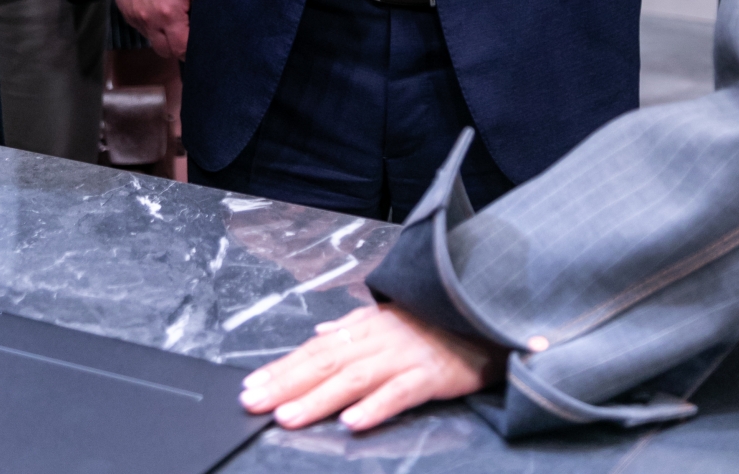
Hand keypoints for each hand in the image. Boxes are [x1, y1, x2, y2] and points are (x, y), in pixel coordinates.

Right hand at [115, 0, 196, 58]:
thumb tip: (222, 19)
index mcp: (169, 15)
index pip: (182, 50)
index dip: (193, 49)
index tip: (201, 42)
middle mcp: (149, 22)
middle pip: (167, 52)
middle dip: (179, 47)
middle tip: (189, 32)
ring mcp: (135, 20)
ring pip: (153, 42)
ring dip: (165, 38)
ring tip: (175, 21)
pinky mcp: (126, 15)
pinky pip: (142, 31)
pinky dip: (152, 27)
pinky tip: (159, 12)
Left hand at [239, 303, 506, 430]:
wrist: (487, 315)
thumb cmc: (436, 323)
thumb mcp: (390, 318)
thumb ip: (353, 327)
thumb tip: (319, 335)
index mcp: (367, 326)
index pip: (316, 348)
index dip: (282, 366)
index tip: (251, 385)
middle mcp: (379, 338)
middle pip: (325, 362)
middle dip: (285, 383)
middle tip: (252, 402)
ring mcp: (404, 356)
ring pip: (353, 378)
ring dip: (317, 398)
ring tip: (287, 416)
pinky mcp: (431, 375)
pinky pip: (399, 393)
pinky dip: (374, 406)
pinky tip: (351, 422)